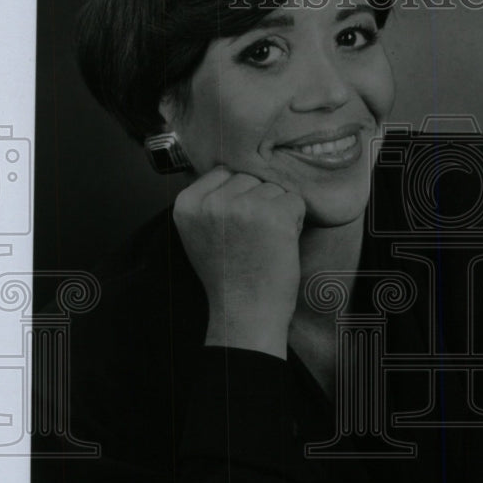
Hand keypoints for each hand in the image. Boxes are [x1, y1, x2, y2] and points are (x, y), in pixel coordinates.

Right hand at [173, 167, 304, 358]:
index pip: (223, 173)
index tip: (235, 230)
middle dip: (258, 203)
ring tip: (265, 243)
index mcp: (187, 204)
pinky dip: (295, 221)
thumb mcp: (200, 234)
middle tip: (253, 239)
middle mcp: (211, 202)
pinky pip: (295, 201)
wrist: (245, 313)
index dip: (237, 199)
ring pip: (273, 188)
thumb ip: (208, 201)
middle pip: (249, 178)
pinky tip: (279, 245)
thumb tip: (230, 168)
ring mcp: (242, 207)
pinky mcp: (273, 215)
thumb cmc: (229, 277)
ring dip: (277, 212)